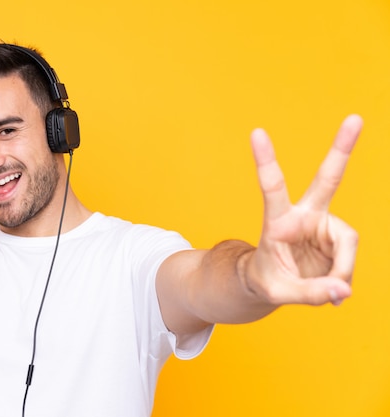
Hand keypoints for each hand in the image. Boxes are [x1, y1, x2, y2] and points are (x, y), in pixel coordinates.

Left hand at [244, 115, 361, 306]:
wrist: (271, 282)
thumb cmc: (266, 281)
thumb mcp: (277, 293)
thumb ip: (309, 294)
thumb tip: (343, 292)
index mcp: (278, 221)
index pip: (272, 187)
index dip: (266, 160)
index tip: (256, 132)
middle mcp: (303, 216)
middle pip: (327, 180)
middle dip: (342, 150)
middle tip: (356, 118)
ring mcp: (323, 225)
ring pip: (348, 243)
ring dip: (341, 271)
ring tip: (327, 292)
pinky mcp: (337, 238)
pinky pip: (350, 259)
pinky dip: (343, 279)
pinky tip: (332, 291)